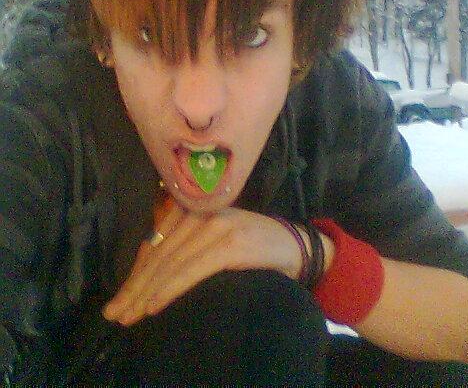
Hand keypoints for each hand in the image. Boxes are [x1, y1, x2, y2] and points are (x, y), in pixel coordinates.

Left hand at [102, 198, 304, 325]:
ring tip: (128, 316)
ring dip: (145, 293)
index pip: (155, 243)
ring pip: (170, 263)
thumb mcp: (214, 237)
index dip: (134, 273)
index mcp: (192, 209)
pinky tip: (153, 305)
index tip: (118, 300)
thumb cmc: (251, 245)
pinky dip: (169, 288)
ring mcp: (215, 226)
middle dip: (134, 287)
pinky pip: (191, 270)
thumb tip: (149, 271)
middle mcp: (201, 213)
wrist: (295, 246)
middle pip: (158, 254)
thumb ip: (186, 244)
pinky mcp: (229, 244)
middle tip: (114, 314)